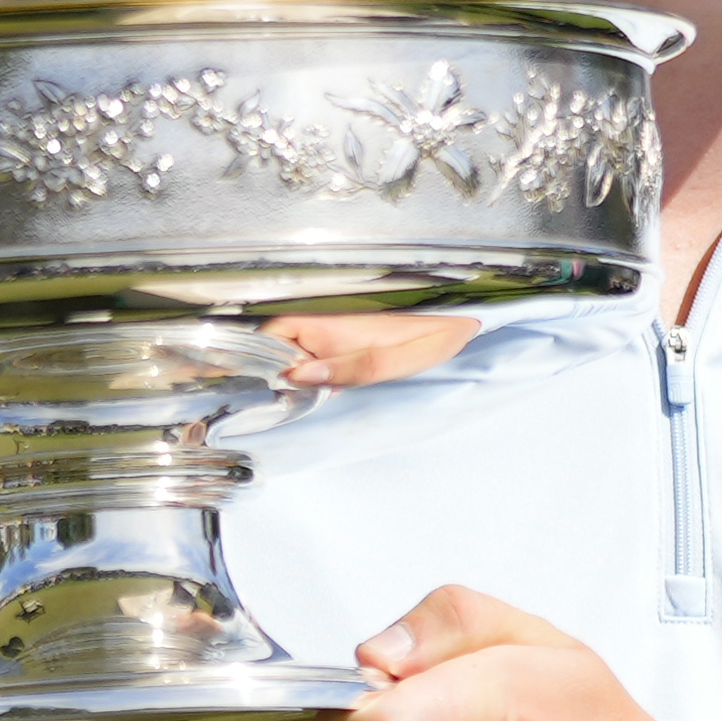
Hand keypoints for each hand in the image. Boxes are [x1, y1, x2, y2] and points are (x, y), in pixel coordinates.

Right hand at [266, 314, 475, 392]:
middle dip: (275, 373)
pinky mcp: (342, 333)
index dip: (258, 362)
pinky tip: (323, 388)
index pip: (268, 337)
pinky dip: (311, 370)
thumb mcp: (396, 361)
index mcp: (329, 324)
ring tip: (300, 398)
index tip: (260, 391)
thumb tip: (300, 375)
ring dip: (293, 374)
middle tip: (281, 402)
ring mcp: (331, 326)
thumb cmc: (434, 336)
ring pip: (293, 350)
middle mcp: (324, 321)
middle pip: (276, 346)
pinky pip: (311, 351)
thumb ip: (351, 369)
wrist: (463, 318)